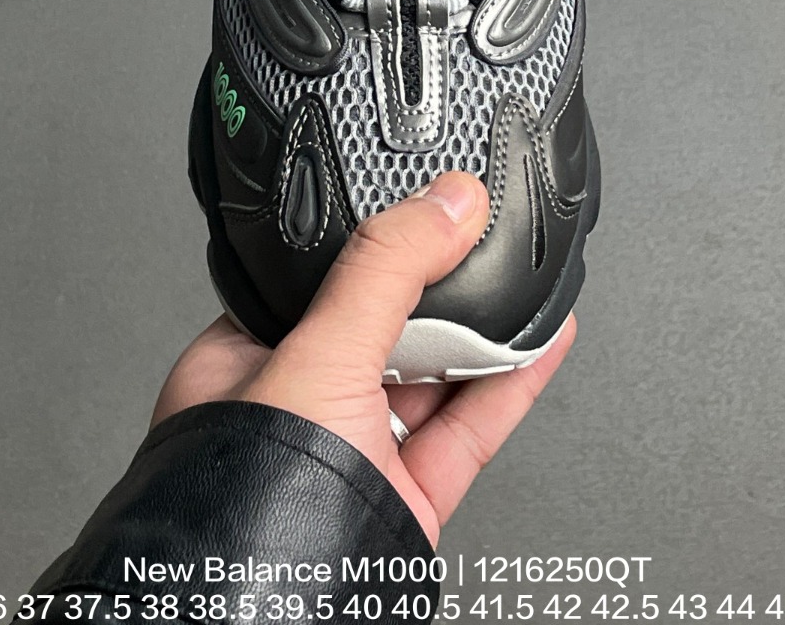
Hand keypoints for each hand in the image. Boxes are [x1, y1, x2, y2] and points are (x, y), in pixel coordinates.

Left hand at [153, 172, 575, 545]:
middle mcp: (297, 411)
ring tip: (525, 277)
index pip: (317, 280)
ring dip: (483, 331)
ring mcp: (354, 458)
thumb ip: (384, 273)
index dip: (372, 241)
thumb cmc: (248, 505)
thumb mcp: (318, 358)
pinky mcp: (406, 502)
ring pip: (431, 378)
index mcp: (243, 364)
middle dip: (436, 289)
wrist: (282, 624)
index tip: (425, 207)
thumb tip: (445, 202)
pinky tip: (541, 342)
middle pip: (382, 325)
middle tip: (479, 240)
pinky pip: (467, 429)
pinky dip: (510, 384)